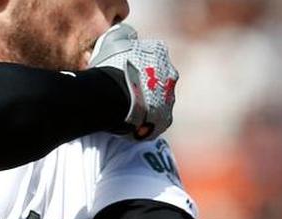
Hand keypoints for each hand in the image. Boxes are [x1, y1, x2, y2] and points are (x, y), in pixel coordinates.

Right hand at [88, 23, 177, 140]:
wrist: (114, 96)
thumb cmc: (111, 68)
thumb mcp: (112, 41)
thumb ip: (124, 35)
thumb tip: (130, 34)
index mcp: (159, 52)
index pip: (149, 57)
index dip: (134, 66)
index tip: (121, 74)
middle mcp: (170, 73)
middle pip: (157, 79)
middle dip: (145, 85)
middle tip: (125, 93)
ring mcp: (169, 98)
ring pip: (158, 100)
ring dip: (146, 104)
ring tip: (126, 110)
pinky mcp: (164, 120)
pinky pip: (156, 121)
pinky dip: (146, 121)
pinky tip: (131, 122)